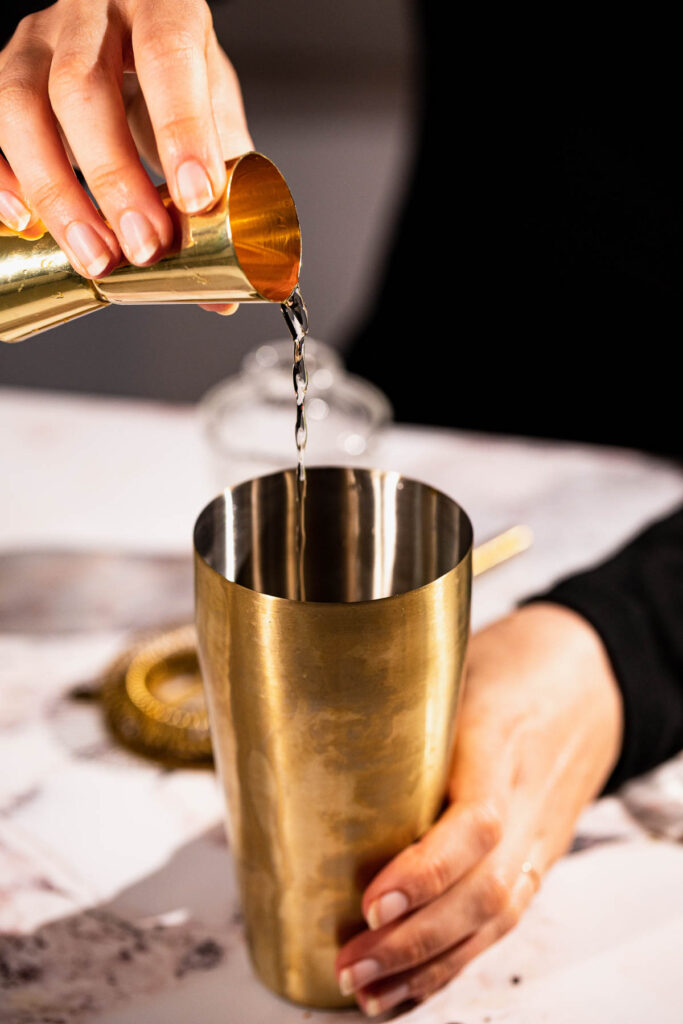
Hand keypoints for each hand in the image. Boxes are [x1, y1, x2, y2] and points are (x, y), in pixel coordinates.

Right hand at [0, 0, 250, 313]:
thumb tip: (226, 275)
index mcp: (160, 6)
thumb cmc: (174, 76)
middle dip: (115, 180)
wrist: (131, 39)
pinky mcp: (4, 74)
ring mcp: (38, 41)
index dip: (182, 129)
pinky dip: (1, 180)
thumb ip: (225, 175)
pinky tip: (27, 223)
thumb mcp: (213, 106)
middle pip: (84, 88)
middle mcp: (91, 14)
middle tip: (145, 245)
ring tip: (96, 254)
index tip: (196, 199)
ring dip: (58, 192)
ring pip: (22, 106)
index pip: (168, 55)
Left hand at [336, 603, 622, 1016]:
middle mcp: (527, 798)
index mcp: (500, 740)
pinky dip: (456, 960)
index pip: (475, 822)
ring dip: (430, 965)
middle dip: (414, 940)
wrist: (588, 677)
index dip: (424, 871)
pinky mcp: (540, 855)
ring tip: (367, 990)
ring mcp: (540, 834)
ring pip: (497, 918)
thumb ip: (399, 700)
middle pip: (484, 890)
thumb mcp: (456, 664)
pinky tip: (411, 987)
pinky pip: (506, 919)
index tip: (371, 902)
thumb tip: (301, 722)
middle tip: (349, 961)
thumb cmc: (511, 663)